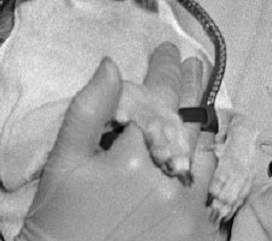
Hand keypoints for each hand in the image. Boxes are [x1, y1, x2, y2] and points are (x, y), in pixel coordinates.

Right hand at [17, 45, 220, 240]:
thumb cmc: (59, 219)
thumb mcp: (64, 164)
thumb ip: (89, 111)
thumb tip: (110, 63)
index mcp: (133, 159)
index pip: (157, 100)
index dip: (164, 71)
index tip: (167, 50)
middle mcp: (168, 183)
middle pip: (188, 122)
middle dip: (190, 88)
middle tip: (193, 66)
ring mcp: (187, 211)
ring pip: (206, 154)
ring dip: (201, 128)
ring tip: (199, 105)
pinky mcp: (198, 234)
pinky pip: (212, 190)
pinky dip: (207, 167)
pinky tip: (201, 152)